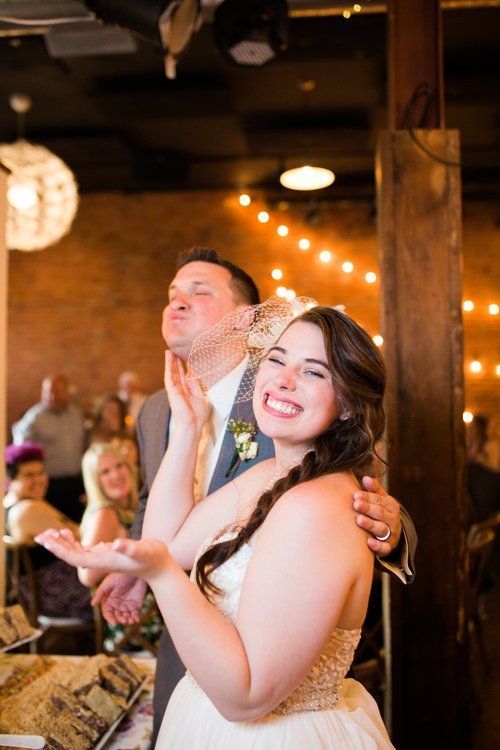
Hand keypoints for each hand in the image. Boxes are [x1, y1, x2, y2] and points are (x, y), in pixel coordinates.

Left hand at [35, 528, 169, 584]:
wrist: (159, 566)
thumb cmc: (153, 557)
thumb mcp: (144, 550)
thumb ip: (131, 548)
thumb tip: (116, 543)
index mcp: (104, 561)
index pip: (76, 557)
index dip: (60, 550)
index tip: (47, 541)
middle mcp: (99, 561)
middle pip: (71, 555)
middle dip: (55, 546)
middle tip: (38, 535)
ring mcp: (101, 558)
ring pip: (75, 552)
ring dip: (61, 543)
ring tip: (47, 533)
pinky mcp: (105, 554)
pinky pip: (82, 549)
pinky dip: (72, 541)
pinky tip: (66, 533)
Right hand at [92, 573, 147, 625]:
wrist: (135, 569)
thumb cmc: (120, 575)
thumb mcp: (109, 583)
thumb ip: (100, 593)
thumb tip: (92, 604)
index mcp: (109, 601)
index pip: (107, 613)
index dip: (110, 618)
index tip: (114, 622)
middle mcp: (117, 605)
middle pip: (117, 617)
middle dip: (120, 620)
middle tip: (124, 620)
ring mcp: (126, 606)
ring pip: (126, 618)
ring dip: (127, 621)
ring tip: (130, 620)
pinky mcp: (136, 606)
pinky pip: (135, 615)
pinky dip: (135, 618)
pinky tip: (136, 619)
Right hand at [164, 350, 209, 431]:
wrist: (192, 424)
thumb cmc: (197, 415)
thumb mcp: (201, 396)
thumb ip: (198, 386)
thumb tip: (195, 375)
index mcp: (187, 390)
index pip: (184, 374)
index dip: (184, 365)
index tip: (184, 355)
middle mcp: (180, 389)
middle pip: (177, 371)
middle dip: (175, 361)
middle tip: (174, 350)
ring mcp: (175, 389)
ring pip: (172, 372)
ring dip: (170, 361)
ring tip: (169, 351)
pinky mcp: (171, 391)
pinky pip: (169, 376)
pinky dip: (168, 367)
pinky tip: (168, 358)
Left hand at [353, 477, 401, 557]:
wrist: (392, 533)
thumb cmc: (380, 511)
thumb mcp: (380, 499)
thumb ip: (374, 489)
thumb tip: (366, 477)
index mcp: (390, 505)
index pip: (379, 500)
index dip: (367, 497)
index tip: (356, 494)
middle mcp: (392, 519)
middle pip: (380, 513)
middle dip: (368, 508)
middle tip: (356, 504)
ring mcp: (391, 533)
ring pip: (381, 529)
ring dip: (370, 524)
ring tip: (359, 520)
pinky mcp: (388, 547)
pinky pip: (384, 547)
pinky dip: (377, 546)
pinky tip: (368, 542)